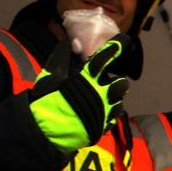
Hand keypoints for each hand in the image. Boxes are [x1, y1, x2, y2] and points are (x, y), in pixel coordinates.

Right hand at [30, 34, 130, 151]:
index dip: (116, 47)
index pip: (105, 58)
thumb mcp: (49, 77)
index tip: (124, 40)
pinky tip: (101, 113)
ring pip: (120, 102)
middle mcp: (99, 93)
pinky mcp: (102, 125)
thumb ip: (60, 60)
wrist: (47, 131)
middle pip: (121, 84)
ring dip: (115, 98)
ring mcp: (103, 111)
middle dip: (119, 82)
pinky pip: (112, 118)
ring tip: (105, 99)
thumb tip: (67, 44)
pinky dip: (109, 114)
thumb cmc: (47, 101)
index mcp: (86, 78)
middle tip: (111, 83)